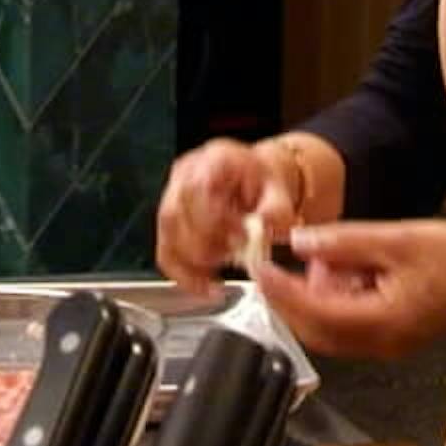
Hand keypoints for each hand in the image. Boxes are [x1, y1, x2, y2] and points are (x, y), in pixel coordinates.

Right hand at [157, 139, 296, 292]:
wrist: (256, 182)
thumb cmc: (263, 182)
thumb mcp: (279, 190)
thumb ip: (275, 209)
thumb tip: (264, 224)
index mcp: (213, 160)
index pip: (197, 188)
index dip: (213, 218)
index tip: (239, 238)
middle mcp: (186, 175)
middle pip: (175, 214)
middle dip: (203, 246)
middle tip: (232, 257)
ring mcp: (173, 197)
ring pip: (166, 235)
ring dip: (190, 264)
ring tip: (216, 277)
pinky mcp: (171, 222)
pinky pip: (165, 252)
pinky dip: (182, 274)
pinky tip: (202, 285)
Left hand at [249, 219, 445, 359]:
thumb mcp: (396, 239)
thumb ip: (344, 243)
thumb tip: (298, 242)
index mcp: (382, 324)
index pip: (316, 314)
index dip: (282, 292)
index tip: (258, 268)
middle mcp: (380, 345)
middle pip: (316, 331)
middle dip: (292, 297)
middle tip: (279, 261)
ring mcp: (386, 347)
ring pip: (330, 331)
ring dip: (316, 297)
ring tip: (330, 255)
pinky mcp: (391, 339)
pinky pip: (348, 327)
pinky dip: (336, 301)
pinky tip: (347, 270)